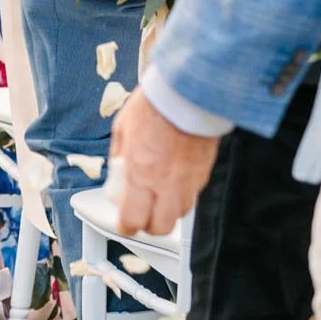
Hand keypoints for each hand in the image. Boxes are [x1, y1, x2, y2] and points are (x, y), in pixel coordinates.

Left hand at [108, 89, 221, 237]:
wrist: (188, 92)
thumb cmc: (154, 105)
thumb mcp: (122, 130)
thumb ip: (119, 157)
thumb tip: (116, 174)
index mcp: (141, 172)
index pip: (133, 217)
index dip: (126, 226)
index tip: (123, 224)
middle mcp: (167, 182)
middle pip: (161, 227)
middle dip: (148, 226)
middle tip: (140, 216)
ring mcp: (189, 180)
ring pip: (179, 214)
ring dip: (166, 213)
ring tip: (156, 199)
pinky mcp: (204, 173)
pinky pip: (192, 196)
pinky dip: (181, 196)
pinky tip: (172, 183)